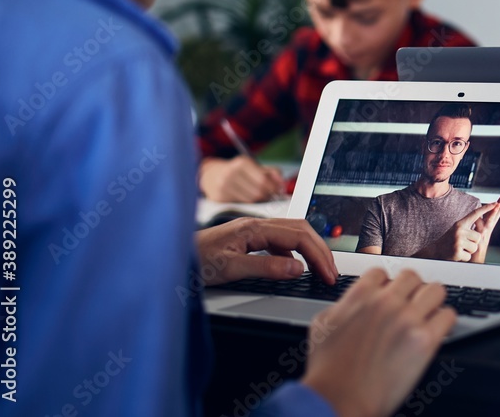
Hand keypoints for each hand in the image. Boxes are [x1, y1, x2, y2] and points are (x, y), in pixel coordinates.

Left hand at [195, 217, 336, 285]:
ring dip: (310, 251)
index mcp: (254, 228)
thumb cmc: (193, 261)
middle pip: (301, 230)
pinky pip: (279, 243)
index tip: (328, 274)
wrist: (168, 256)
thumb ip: (265, 268)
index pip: (299, 237)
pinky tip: (293, 268)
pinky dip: (294, 255)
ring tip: (320, 270)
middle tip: (332, 273)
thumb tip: (298, 269)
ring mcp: (252, 231)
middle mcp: (256, 225)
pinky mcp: (248, 240)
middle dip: (320, 250)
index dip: (318, 256)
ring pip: (292, 235)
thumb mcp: (230, 269)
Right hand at [199, 156, 284, 201]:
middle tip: (271, 195)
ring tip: (260, 196)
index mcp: (242, 163)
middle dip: (268, 195)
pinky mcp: (219, 197)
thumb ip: (271, 172)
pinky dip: (248, 202)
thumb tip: (282, 184)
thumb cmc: (238, 171)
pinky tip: (247, 197)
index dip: (274, 188)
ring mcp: (223, 186)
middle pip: (258, 192)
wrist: (210, 175)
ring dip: (259, 200)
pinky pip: (241, 204)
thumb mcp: (253, 166)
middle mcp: (231, 173)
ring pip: (251, 200)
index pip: (264, 181)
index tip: (279, 190)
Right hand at [302, 268, 455, 416]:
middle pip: (413, 277)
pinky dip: (444, 321)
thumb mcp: (323, 325)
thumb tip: (353, 302)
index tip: (390, 295)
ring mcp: (408, 319)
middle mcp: (387, 302)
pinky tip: (437, 330)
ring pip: (436, 290)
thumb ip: (343, 305)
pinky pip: (448, 316)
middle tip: (411, 303)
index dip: (387, 285)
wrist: (339, 400)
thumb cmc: (328, 370)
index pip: (383, 273)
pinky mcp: (425, 340)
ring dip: (432, 301)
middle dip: (411, 290)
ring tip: (428, 314)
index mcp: (361, 295)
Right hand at [418, 203, 496, 261]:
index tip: (496, 204)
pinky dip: (464, 258)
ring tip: (460, 248)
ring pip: (474, 247)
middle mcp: (459, 230)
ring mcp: (458, 241)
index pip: (475, 214)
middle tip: (463, 243)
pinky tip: (457, 255)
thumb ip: (468, 226)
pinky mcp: (457, 251)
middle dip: (473, 242)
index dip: (486, 208)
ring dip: (469, 250)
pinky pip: (469, 256)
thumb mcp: (457, 229)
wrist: (435, 251)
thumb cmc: (449, 240)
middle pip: (478, 236)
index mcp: (460, 224)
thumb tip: (483, 222)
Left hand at [471, 184, 499, 263]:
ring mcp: (487, 230)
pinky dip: (490, 214)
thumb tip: (478, 217)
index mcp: (488, 225)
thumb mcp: (476, 233)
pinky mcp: (482, 235)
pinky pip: (486, 223)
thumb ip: (478, 224)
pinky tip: (494, 207)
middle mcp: (490, 226)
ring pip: (495, 214)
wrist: (474, 263)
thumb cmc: (474, 249)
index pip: (497, 209)